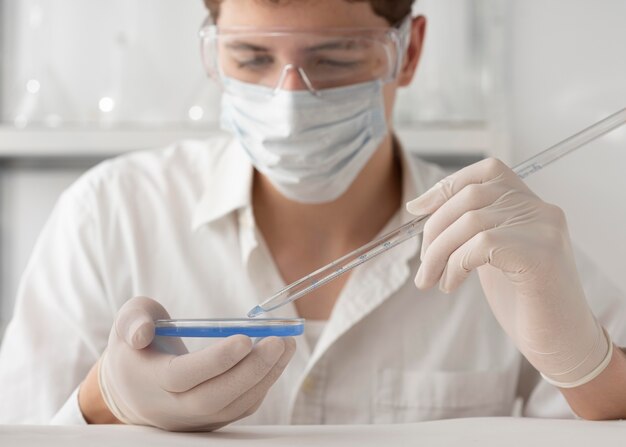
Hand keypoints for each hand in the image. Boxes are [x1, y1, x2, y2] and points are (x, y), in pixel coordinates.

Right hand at [96, 296, 295, 430]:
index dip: (215, 360)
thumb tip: (143, 332)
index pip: (183, 376)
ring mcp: (194, 419)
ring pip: (234, 406)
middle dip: (252, 370)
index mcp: (149, 380)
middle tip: (279, 341)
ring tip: (287, 345)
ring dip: (266, 376)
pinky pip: (242, 407)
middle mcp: (172, 408)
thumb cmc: (136, 346)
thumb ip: (134, 320)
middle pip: (215, 398)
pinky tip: (277, 359)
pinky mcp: (212, 421)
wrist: (132, 387)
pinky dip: (263, 384)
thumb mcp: (127, 322)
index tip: (245, 339)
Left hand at [406, 158, 610, 387]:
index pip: (486, 172)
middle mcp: (542, 210)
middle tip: (425, 263)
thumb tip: (420, 206)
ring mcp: (544, 230)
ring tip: (432, 280)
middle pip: (471, 195)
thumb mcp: (493, 254)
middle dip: (435, 228)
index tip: (416, 209)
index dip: (447, 186)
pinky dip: (455, 265)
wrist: (562, 344)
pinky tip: (452, 284)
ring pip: (470, 221)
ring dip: (439, 253)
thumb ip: (471, 228)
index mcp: (531, 205)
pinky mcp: (541, 255)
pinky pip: (481, 244)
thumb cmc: (524, 302)